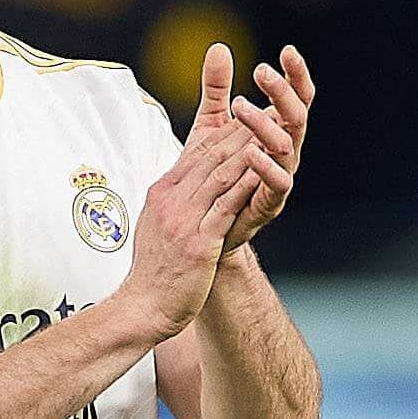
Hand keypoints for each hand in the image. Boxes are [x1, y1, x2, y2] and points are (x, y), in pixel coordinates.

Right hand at [118, 44, 290, 337]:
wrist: (143, 307)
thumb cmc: (155, 271)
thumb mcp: (157, 224)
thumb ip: (172, 199)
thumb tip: (183, 180)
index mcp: (162, 192)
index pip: (198, 152)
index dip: (228, 130)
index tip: (252, 114)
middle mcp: (170, 200)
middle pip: (211, 156)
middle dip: (244, 132)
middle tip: (272, 111)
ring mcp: (183, 220)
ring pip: (221, 175)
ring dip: (249, 152)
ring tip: (274, 133)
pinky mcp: (198, 242)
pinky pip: (225, 207)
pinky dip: (246, 186)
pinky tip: (264, 172)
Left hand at [219, 45, 311, 251]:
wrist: (209, 227)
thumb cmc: (217, 173)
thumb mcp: (212, 124)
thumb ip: (216, 89)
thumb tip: (218, 46)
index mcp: (278, 130)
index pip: (297, 97)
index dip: (296, 75)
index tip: (287, 50)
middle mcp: (286, 151)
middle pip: (296, 116)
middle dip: (281, 92)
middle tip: (261, 71)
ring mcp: (281, 177)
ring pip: (286, 145)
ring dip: (265, 123)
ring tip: (240, 104)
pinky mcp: (269, 203)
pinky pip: (277, 183)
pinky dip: (266, 166)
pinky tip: (250, 151)